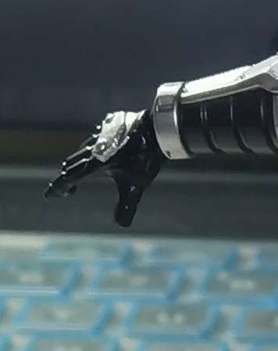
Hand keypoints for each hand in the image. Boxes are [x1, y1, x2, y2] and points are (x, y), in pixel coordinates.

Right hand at [45, 110, 163, 227]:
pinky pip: (94, 139)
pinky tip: (95, 149)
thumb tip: (122, 224)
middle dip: (67, 176)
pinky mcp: (108, 126)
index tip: (49, 195)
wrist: (156, 130)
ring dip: (77, 161)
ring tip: (75, 168)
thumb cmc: (144, 160)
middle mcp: (92, 149)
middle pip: (73, 163)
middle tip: (65, 187)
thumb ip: (126, 206)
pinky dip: (91, 148)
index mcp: (95, 164)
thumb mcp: (135, 187)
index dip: (59, 188)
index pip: (71, 178)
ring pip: (82, 150)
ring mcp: (100, 136)